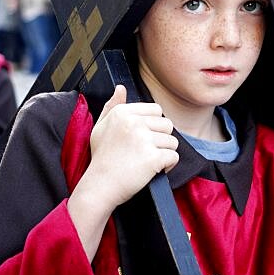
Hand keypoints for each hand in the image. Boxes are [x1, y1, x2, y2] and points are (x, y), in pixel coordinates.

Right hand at [82, 85, 178, 208]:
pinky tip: (153, 171)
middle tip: (145, 153)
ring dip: (164, 153)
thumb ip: (112, 106)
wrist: (100, 186)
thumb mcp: (100, 127)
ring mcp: (144, 140)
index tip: (142, 139)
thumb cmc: (101, 158)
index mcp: (122, 113)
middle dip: (161, 140)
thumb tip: (121, 88)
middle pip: (167, 125)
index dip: (153, 126)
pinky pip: (173, 157)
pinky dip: (168, 166)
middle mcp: (133, 123)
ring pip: (172, 142)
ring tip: (148, 162)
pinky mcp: (153, 157)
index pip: (156, 110)